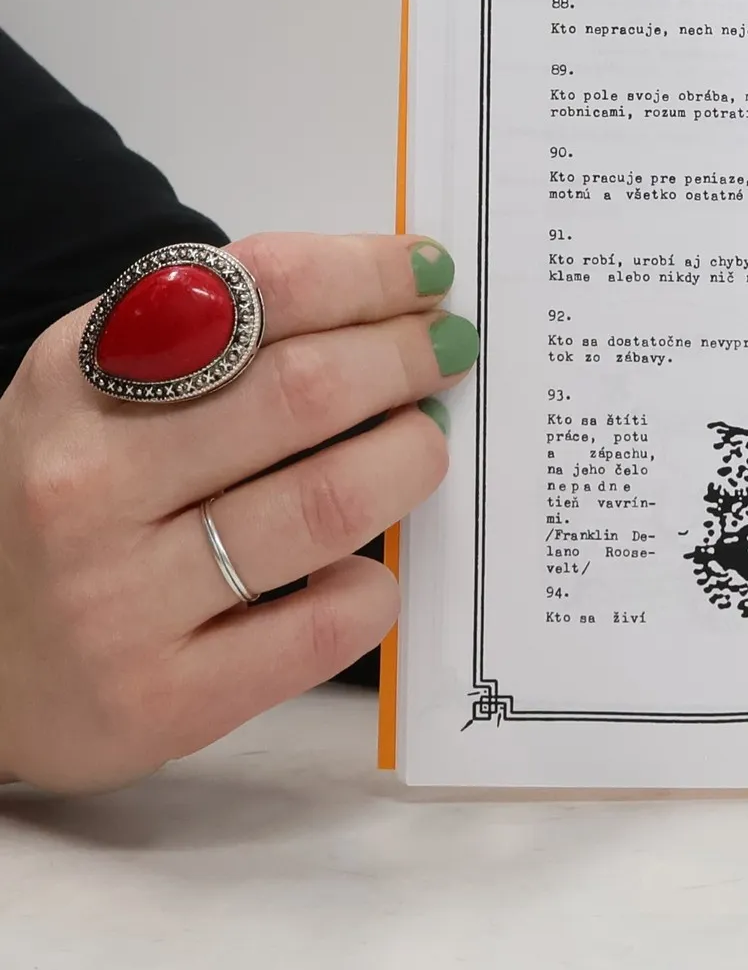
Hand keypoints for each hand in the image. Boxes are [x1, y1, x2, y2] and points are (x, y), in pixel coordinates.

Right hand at [0, 234, 474, 790]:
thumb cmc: (77, 505)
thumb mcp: (104, 396)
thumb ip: (218, 341)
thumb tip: (383, 301)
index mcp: (79, 379)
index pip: (254, 292)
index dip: (365, 274)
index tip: (428, 272)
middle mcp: (89, 482)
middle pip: (305, 391)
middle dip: (406, 358)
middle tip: (448, 352)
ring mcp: (121, 597)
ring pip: (329, 501)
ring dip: (410, 458)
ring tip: (425, 443)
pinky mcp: (165, 697)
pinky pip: (323, 625)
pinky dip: (374, 586)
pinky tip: (366, 570)